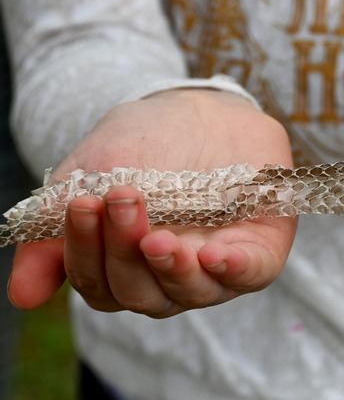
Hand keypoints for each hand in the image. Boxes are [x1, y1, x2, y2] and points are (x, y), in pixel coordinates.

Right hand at [7, 89, 296, 317]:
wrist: (202, 108)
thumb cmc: (143, 146)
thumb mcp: (89, 178)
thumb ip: (53, 234)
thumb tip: (22, 296)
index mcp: (126, 268)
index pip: (99, 285)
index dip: (84, 253)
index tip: (82, 204)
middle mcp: (169, 278)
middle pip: (140, 294)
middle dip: (123, 251)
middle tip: (122, 199)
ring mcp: (215, 269)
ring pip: (190, 292)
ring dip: (171, 268)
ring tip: (159, 238)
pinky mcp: (260, 250)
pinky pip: (251, 275)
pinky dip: (233, 270)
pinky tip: (216, 256)